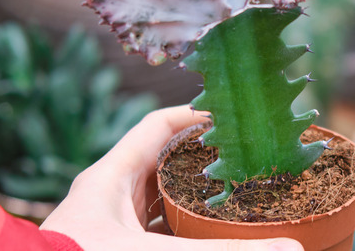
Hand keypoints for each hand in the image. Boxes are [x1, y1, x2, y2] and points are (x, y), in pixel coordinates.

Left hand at [40, 105, 303, 250]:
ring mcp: (108, 226)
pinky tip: (204, 241)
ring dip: (191, 203)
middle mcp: (108, 196)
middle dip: (203, 164)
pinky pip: (152, 233)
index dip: (197, 116)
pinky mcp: (111, 246)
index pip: (158, 126)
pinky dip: (178, 234)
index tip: (237, 119)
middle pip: (163, 164)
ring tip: (236, 201)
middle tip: (246, 164)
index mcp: (109, 177)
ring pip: (158, 203)